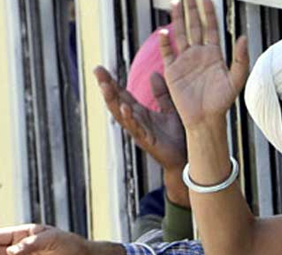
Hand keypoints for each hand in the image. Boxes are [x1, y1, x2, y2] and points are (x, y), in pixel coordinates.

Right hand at [94, 66, 188, 205]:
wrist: (185, 159)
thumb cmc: (176, 137)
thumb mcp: (169, 110)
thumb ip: (161, 94)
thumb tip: (153, 73)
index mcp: (140, 113)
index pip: (122, 94)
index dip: (111, 81)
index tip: (100, 68)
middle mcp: (136, 121)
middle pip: (116, 101)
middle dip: (106, 86)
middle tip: (97, 70)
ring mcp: (139, 131)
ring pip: (121, 114)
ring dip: (112, 100)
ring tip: (105, 85)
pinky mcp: (146, 140)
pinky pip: (136, 128)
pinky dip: (129, 117)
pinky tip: (124, 107)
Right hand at [159, 0, 248, 125]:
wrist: (206, 119)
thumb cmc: (222, 102)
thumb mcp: (236, 80)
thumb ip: (241, 59)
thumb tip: (242, 37)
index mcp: (214, 54)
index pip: (210, 27)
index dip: (208, 12)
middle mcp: (199, 54)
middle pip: (194, 26)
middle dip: (191, 9)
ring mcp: (185, 61)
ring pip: (180, 34)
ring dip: (177, 19)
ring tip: (176, 3)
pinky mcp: (173, 71)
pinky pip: (167, 53)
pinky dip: (165, 43)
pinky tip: (164, 32)